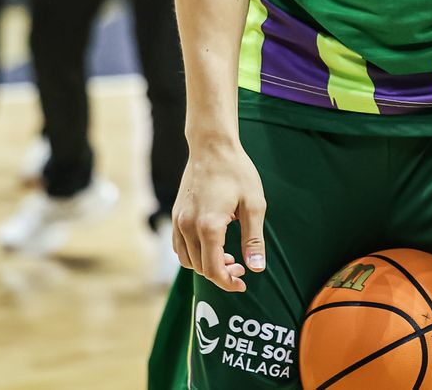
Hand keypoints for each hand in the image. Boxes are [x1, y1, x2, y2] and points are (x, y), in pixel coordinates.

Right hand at [172, 139, 266, 292]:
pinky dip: (193, 254)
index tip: (243, 284)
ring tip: (227, 256)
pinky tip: (212, 244)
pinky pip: (179, 246)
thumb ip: (254, 239)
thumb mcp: (254, 205)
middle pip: (200, 268)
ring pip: (186, 260)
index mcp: (208, 226)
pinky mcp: (175, 215)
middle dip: (220, 274)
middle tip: (241, 267)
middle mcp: (187, 226)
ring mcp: (178, 220)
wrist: (212, 146)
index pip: (213, 270)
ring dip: (205, 265)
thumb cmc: (237, 172)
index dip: (228, 283)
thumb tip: (256, 268)